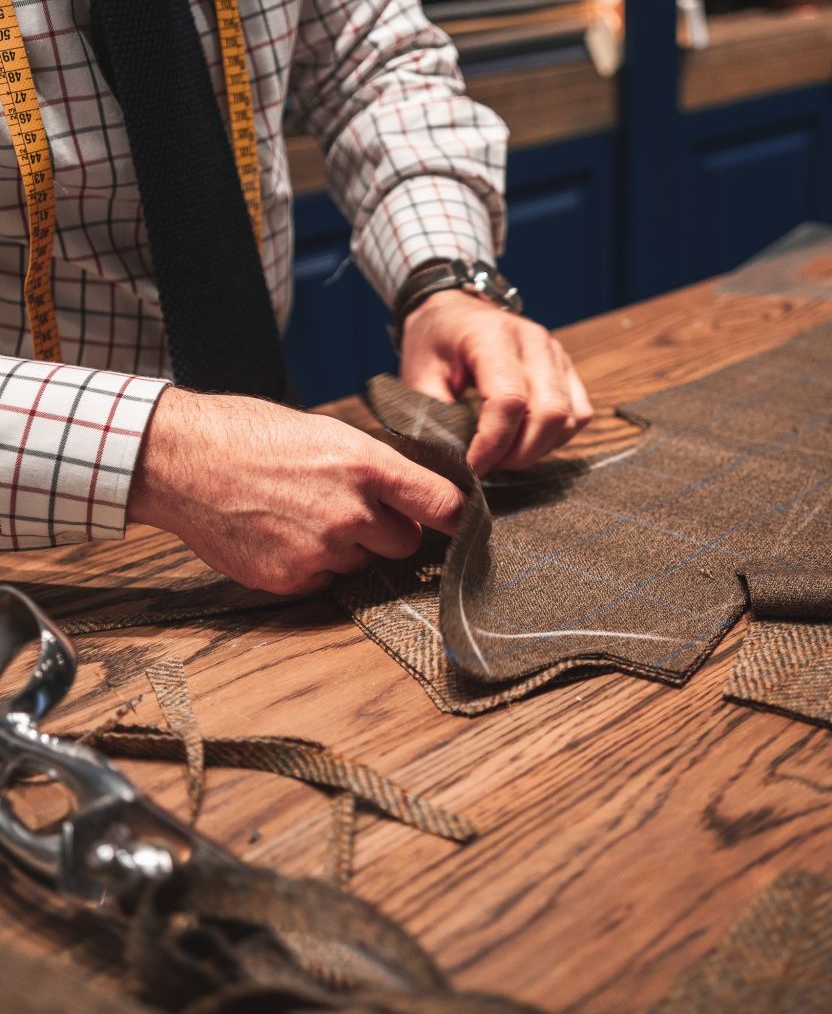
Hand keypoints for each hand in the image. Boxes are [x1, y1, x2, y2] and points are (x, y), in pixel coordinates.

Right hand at [127, 387, 464, 594]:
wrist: (182, 461)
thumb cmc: (249, 435)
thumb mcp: (327, 433)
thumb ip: (374, 470)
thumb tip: (411, 497)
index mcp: (367, 466)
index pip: (442, 505)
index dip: (459, 518)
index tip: (468, 526)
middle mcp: (351, 513)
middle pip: (406, 542)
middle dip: (388, 530)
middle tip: (349, 507)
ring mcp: (321, 551)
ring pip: (361, 561)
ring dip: (346, 546)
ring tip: (300, 512)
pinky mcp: (291, 579)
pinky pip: (324, 580)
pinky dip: (310, 564)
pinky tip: (279, 533)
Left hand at [399, 291, 593, 474]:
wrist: (452, 311)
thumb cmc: (434, 343)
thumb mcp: (418, 376)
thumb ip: (435, 417)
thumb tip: (452, 461)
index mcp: (492, 336)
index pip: (509, 401)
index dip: (492, 444)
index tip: (471, 467)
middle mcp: (533, 341)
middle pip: (548, 413)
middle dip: (518, 454)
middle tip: (488, 465)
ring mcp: (555, 353)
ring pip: (567, 419)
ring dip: (537, 448)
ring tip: (503, 453)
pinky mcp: (566, 368)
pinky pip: (579, 414)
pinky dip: (556, 438)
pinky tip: (525, 440)